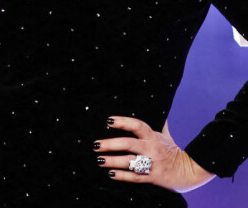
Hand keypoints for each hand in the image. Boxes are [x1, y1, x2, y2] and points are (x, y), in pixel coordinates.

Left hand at [94, 116, 214, 192]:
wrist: (191, 171)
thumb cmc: (174, 151)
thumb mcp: (166, 135)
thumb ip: (159, 124)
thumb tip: (158, 109)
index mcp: (153, 136)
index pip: (137, 125)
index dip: (123, 122)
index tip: (108, 121)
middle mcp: (152, 149)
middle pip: (129, 144)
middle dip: (111, 144)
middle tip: (96, 145)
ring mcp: (152, 164)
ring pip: (130, 162)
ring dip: (113, 161)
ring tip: (99, 160)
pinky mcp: (153, 178)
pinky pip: (135, 177)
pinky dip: (122, 176)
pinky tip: (111, 173)